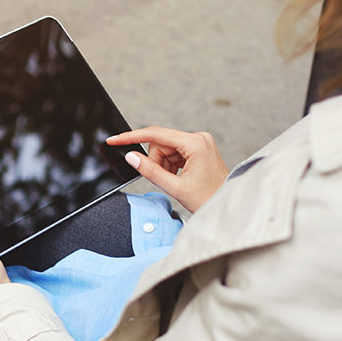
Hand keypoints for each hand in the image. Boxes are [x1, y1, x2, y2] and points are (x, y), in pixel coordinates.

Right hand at [106, 127, 228, 212]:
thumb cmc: (209, 198)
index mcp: (195, 143)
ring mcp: (199, 143)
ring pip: (165, 149)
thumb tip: (131, 157)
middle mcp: (198, 138)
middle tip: (162, 179)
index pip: (155, 134)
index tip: (115, 140)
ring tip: (174, 180)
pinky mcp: (198, 149)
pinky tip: (178, 177)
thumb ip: (150, 171)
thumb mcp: (175, 187)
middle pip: (160, 143)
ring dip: (162, 165)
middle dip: (155, 161)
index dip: (131, 137)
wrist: (226, 206)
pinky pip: (173, 153)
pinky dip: (170, 166)